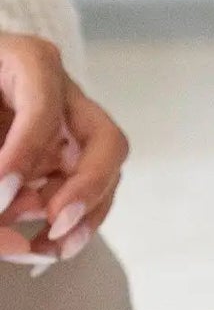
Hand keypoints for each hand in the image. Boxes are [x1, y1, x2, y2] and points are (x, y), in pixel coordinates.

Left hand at [0, 34, 128, 268]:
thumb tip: (3, 199)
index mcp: (31, 62)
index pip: (45, 108)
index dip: (25, 153)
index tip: (1, 191)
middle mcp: (67, 98)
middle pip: (107, 144)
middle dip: (87, 188)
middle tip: (57, 222)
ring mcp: (76, 134)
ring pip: (106, 179)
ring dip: (82, 219)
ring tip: (47, 247)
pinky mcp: (72, 165)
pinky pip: (87, 200)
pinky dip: (70, 227)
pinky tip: (45, 245)